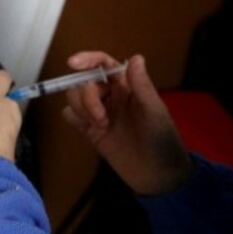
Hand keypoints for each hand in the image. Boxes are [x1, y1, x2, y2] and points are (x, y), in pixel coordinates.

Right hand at [62, 52, 191, 195]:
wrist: (157, 176)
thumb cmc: (162, 140)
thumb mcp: (154, 111)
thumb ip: (142, 85)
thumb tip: (135, 57)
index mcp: (127, 87)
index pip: (103, 64)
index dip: (88, 59)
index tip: (73, 63)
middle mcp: (111, 96)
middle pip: (84, 82)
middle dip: (87, 97)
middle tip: (101, 118)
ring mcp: (99, 113)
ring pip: (74, 96)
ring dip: (81, 108)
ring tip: (100, 126)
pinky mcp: (90, 131)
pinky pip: (70, 115)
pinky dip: (73, 117)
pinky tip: (86, 128)